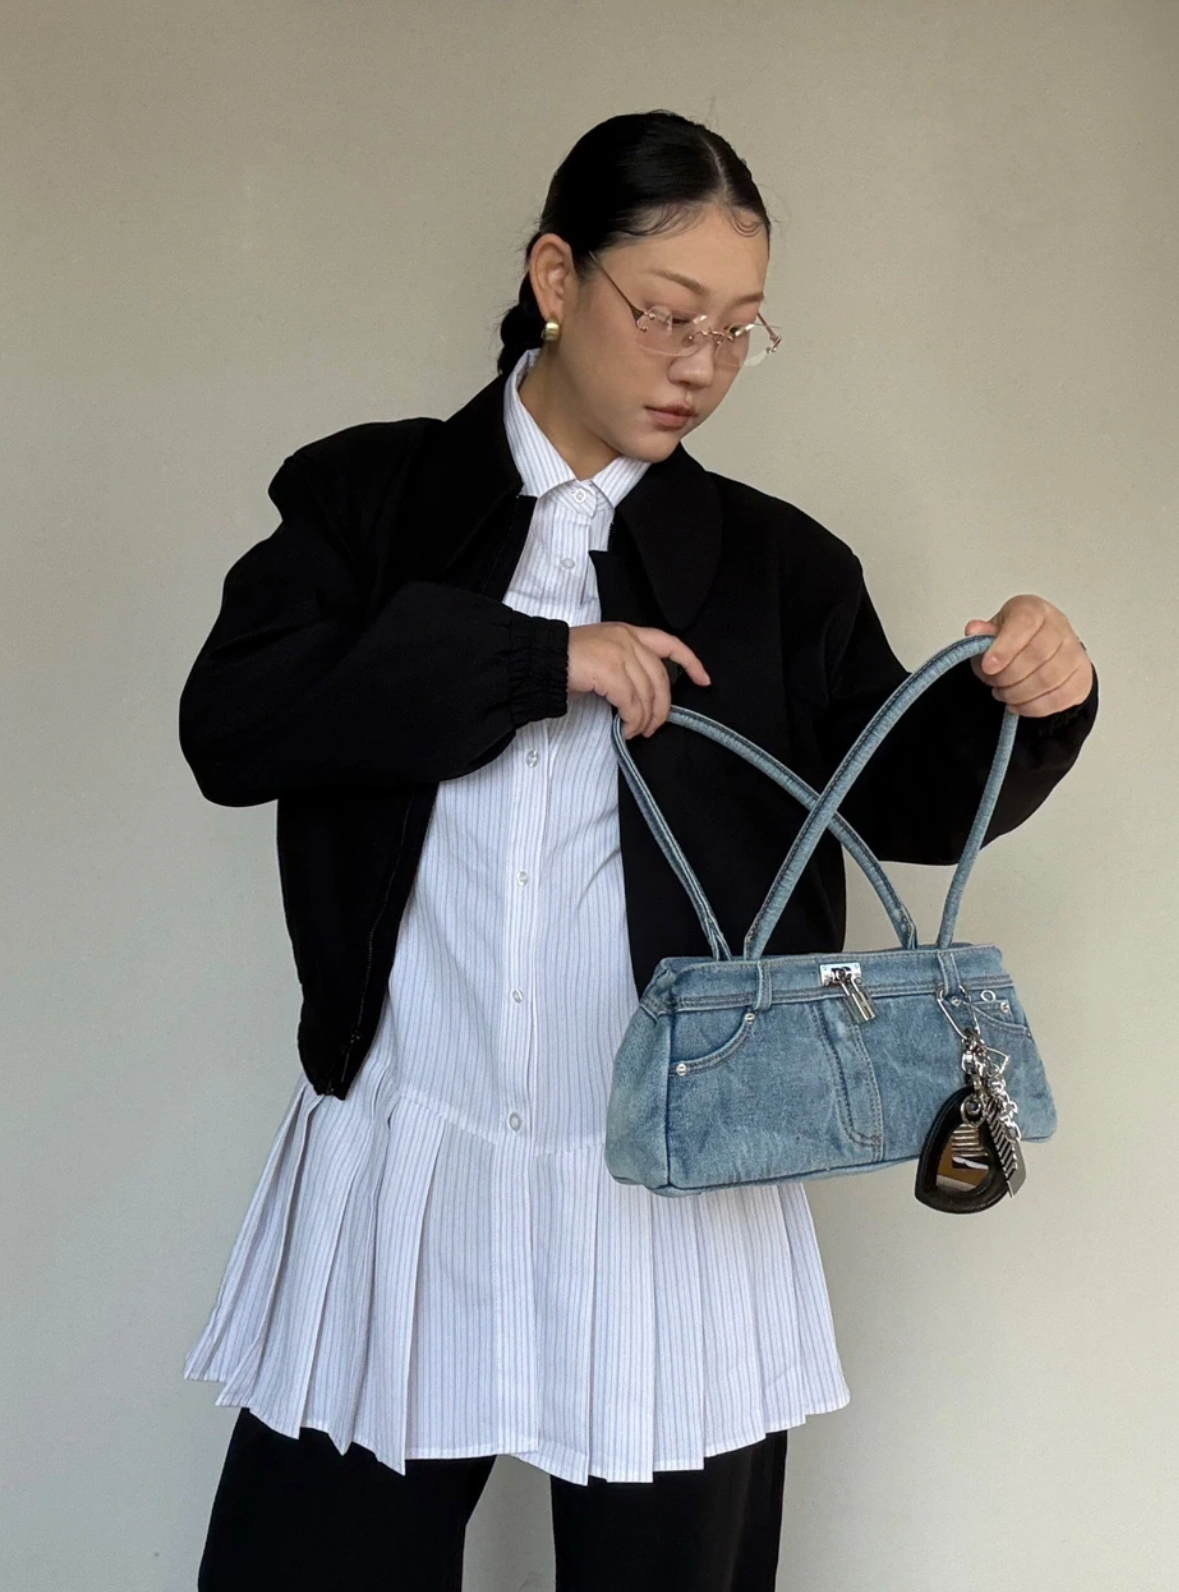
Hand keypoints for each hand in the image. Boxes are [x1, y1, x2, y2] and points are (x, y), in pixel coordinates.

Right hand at [568, 622, 710, 738]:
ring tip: (636, 732)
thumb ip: (627, 665)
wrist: (539, 659)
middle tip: (655, 726)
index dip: (691, 662)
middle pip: (660, 678)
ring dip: (645, 720)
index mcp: (628, 633)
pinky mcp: (609, 671)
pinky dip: (632, 721)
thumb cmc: (566, 661)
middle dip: (662, 707)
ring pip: (647, 694)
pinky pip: (631, 703)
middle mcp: (627, 640)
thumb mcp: (603, 654)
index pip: (669, 643)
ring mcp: (619, 654)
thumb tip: (644, 697)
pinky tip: (626, 730)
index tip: (704, 680)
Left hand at [964, 595, 1093, 716]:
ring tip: (1004, 694)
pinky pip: (1060, 697)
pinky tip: (1018, 705)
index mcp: (1034, 610)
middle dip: (1009, 676)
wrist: (1040, 651)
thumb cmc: (1013, 640)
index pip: (1025, 623)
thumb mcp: (991, 633)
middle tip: (995, 683)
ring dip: (1020, 693)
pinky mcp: (1081, 677)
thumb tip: (973, 630)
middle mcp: (1059, 626)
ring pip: (1050, 678)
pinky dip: (1034, 707)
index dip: (1005, 647)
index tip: (988, 666)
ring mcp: (1075, 651)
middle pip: (1038, 654)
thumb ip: (982, 634)